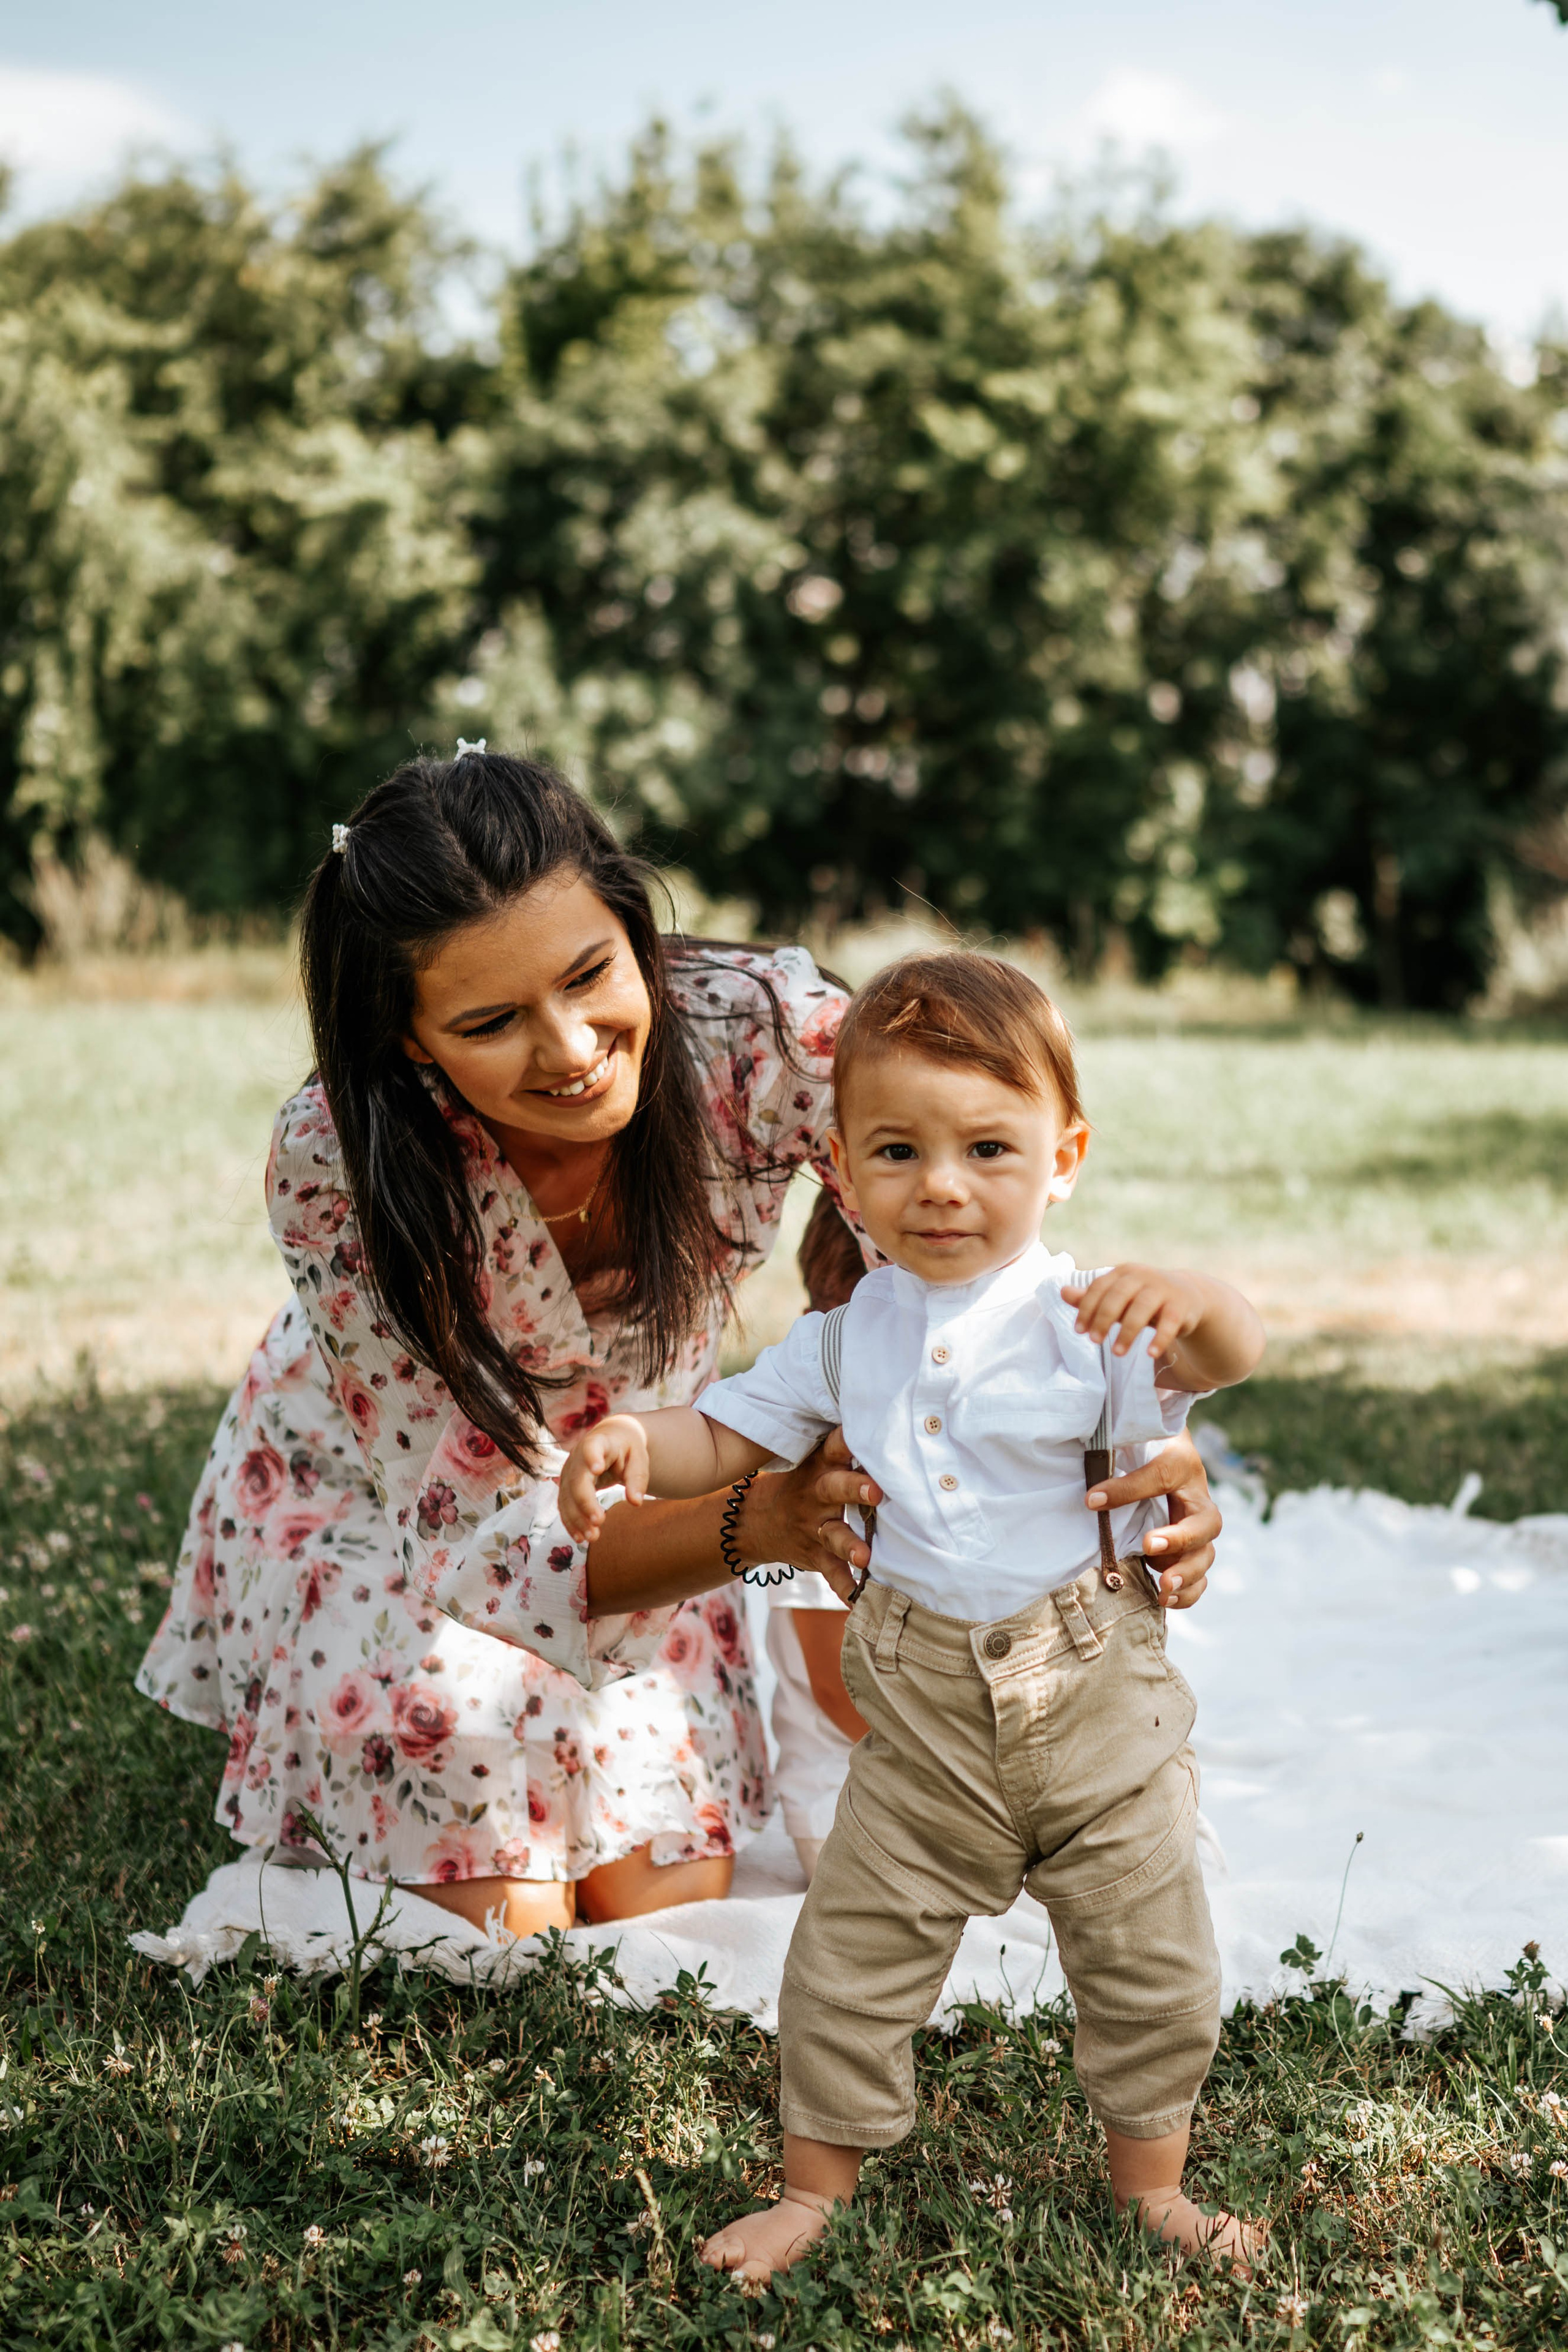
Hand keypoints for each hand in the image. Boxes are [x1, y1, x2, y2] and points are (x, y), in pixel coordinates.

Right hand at [559, 1414, 649, 1541]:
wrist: (609, 1439)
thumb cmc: (627, 1448)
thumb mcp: (639, 1457)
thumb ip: (638, 1478)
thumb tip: (635, 1502)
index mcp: (599, 1443)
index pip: (592, 1448)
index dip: (592, 1457)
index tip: (596, 1469)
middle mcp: (578, 1457)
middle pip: (577, 1480)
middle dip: (585, 1503)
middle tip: (599, 1521)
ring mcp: (569, 1472)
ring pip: (567, 1497)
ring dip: (577, 1519)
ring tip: (592, 1537)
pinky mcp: (566, 1487)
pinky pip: (565, 1506)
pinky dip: (571, 1522)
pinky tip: (581, 1537)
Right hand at [740, 1427, 883, 1605]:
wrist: (756, 1520)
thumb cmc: (805, 1482)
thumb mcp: (816, 1458)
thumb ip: (847, 1447)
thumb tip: (897, 1422)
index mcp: (821, 1465)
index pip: (835, 1446)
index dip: (850, 1439)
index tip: (869, 1430)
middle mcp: (817, 1493)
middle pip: (834, 1488)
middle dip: (854, 1489)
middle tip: (876, 1492)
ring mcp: (814, 1526)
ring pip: (834, 1534)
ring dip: (850, 1545)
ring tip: (866, 1557)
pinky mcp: (815, 1553)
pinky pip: (830, 1572)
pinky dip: (844, 1587)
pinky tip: (858, 1600)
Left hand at [1061, 1263, 1206, 1364]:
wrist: (1187, 1295)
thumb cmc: (1143, 1298)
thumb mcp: (1118, 1297)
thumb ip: (1091, 1297)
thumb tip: (1062, 1292)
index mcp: (1123, 1272)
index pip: (1099, 1287)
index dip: (1087, 1308)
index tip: (1079, 1330)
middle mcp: (1142, 1276)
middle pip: (1118, 1296)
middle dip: (1103, 1319)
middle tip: (1094, 1341)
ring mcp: (1163, 1289)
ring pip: (1142, 1309)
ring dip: (1128, 1332)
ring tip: (1117, 1352)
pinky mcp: (1181, 1306)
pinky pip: (1170, 1322)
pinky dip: (1160, 1338)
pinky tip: (1150, 1354)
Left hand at [1085, 1425, 1219, 1610]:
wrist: (1164, 1446)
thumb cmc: (1142, 1445)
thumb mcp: (1129, 1444)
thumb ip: (1114, 1465)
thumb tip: (1091, 1500)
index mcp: (1181, 1462)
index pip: (1160, 1475)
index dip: (1127, 1489)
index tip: (1092, 1500)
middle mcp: (1197, 1495)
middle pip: (1205, 1521)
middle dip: (1180, 1539)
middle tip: (1149, 1545)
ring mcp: (1199, 1524)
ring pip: (1206, 1552)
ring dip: (1188, 1573)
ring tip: (1164, 1588)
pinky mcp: (1194, 1547)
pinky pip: (1201, 1573)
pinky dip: (1189, 1591)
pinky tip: (1168, 1600)